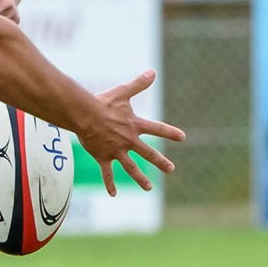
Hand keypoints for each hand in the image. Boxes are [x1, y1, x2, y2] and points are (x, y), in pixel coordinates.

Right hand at [70, 69, 182, 194]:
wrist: (85, 114)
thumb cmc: (103, 102)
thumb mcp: (123, 92)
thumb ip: (139, 84)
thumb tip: (153, 71)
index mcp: (135, 126)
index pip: (157, 129)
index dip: (171, 133)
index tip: (182, 138)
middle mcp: (129, 141)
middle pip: (148, 154)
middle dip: (160, 162)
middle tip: (171, 169)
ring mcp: (117, 151)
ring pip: (131, 168)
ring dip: (140, 179)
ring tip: (149, 188)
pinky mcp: (103, 157)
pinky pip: (107, 173)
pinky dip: (110, 184)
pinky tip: (113, 195)